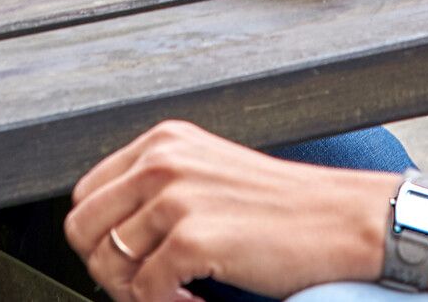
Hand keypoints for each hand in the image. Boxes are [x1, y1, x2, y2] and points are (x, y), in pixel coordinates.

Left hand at [66, 122, 389, 301]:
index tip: (129, 262)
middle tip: (148, 288)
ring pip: (110, 266)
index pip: (86, 195)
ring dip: (140, 294)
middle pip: (83, 230)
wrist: (343, 220)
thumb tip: (112, 238)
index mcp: (163, 141)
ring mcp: (175, 197)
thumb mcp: (209, 176)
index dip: (99, 238)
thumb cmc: (284, 207)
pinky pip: (146, 293)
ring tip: (180, 296)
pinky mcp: (192, 236)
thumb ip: (158, 191)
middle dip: (109, 270)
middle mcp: (162, 160)